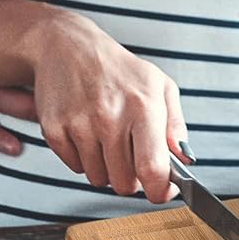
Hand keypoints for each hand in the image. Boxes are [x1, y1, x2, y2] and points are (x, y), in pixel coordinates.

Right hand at [0, 0, 191, 203]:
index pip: (152, 169)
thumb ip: (175, 125)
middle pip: (124, 183)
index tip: (162, 193)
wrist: (67, 46)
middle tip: (130, 157)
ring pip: (99, 179)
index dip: (160, 191)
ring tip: (107, 140)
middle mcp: (110, 118)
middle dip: (132, 179)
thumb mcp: (159, 86)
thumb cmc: (118, 69)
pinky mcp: (54, 129)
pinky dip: (82, 159)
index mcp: (142, 108)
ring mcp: (79, 124)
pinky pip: (75, 168)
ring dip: (106, 169)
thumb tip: (184, 159)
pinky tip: (86, 134)